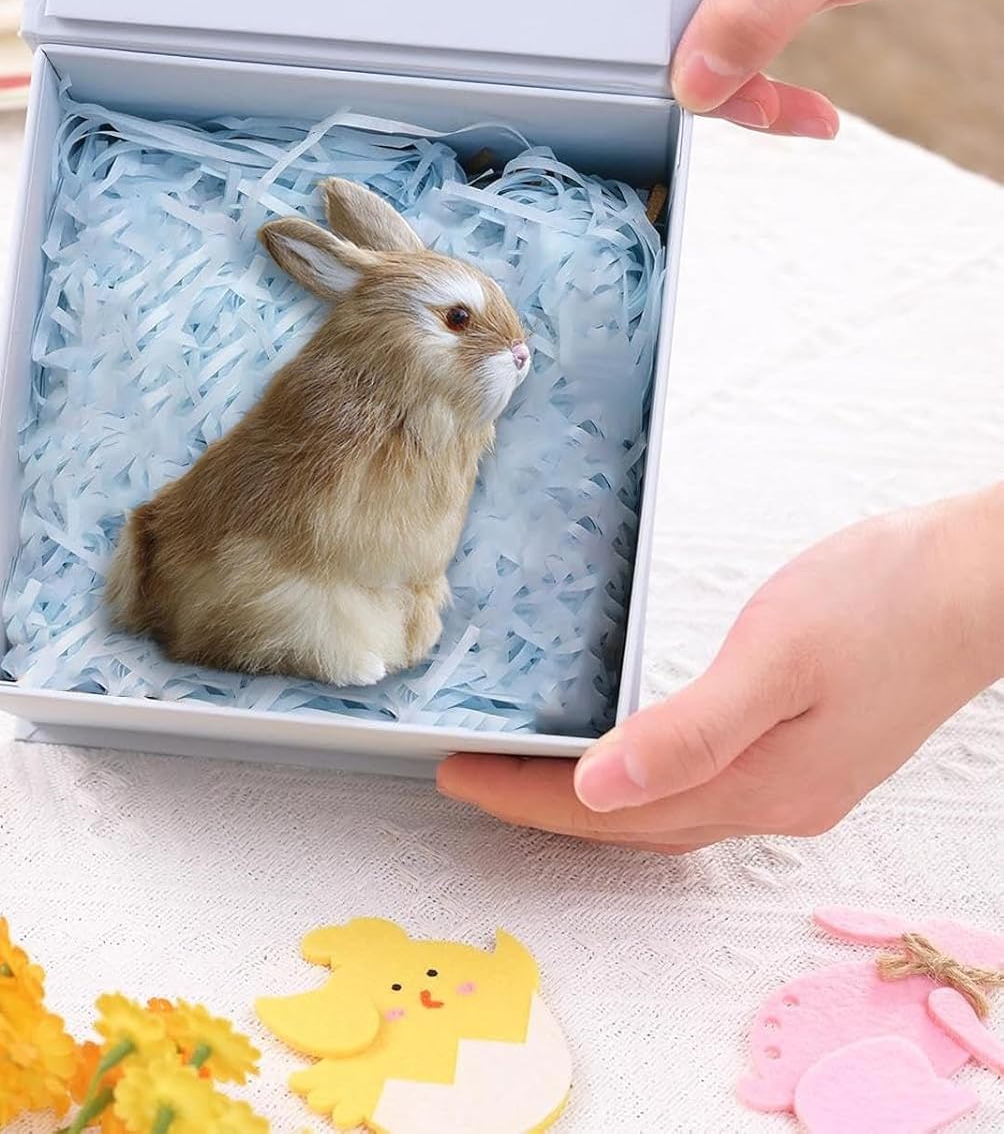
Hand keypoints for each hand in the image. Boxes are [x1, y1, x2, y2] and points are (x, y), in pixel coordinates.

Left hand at [437, 488, 1003, 851]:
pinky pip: (700, 786)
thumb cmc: (884, 603)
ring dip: (591, 799)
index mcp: (760, 786)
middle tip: (468, 777)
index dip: (527, 799)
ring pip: (666, 811)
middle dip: (544, 806)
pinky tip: (626, 758)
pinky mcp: (810, 752)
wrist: (981, 582)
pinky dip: (644, 779)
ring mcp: (798, 781)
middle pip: (632, 824)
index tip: (455, 777)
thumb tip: (596, 787)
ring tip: (524, 774)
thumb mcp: (775, 657)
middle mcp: (777, 801)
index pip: (611, 813)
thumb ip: (688, 731)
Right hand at [673, 0, 1003, 136]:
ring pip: (691, 44)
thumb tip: (694, 82)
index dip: (657, 41)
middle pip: (657, 21)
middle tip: (759, 107)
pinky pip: (727, 46)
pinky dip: (757, 81)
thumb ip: (753, 11)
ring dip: (737, 89)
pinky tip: (796, 104)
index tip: (703, 84)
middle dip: (704, 76)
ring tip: (790, 111)